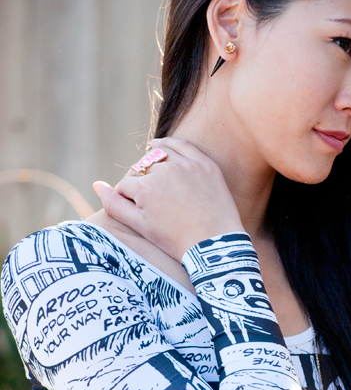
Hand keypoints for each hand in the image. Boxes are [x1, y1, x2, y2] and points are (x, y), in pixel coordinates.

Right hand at [93, 137, 243, 260]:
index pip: (125, 186)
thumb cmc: (176, 241)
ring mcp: (186, 165)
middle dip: (141, 182)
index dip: (129, 199)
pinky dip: (168, 144)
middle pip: (141, 170)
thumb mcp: (141, 226)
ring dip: (152, 163)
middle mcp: (163, 170)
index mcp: (144, 187)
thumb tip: (97, 185)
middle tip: (152, 200)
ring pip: (158, 155)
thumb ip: (114, 205)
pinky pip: (182, 145)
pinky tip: (159, 146)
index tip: (140, 212)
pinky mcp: (205, 164)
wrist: (215, 245)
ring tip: (153, 175)